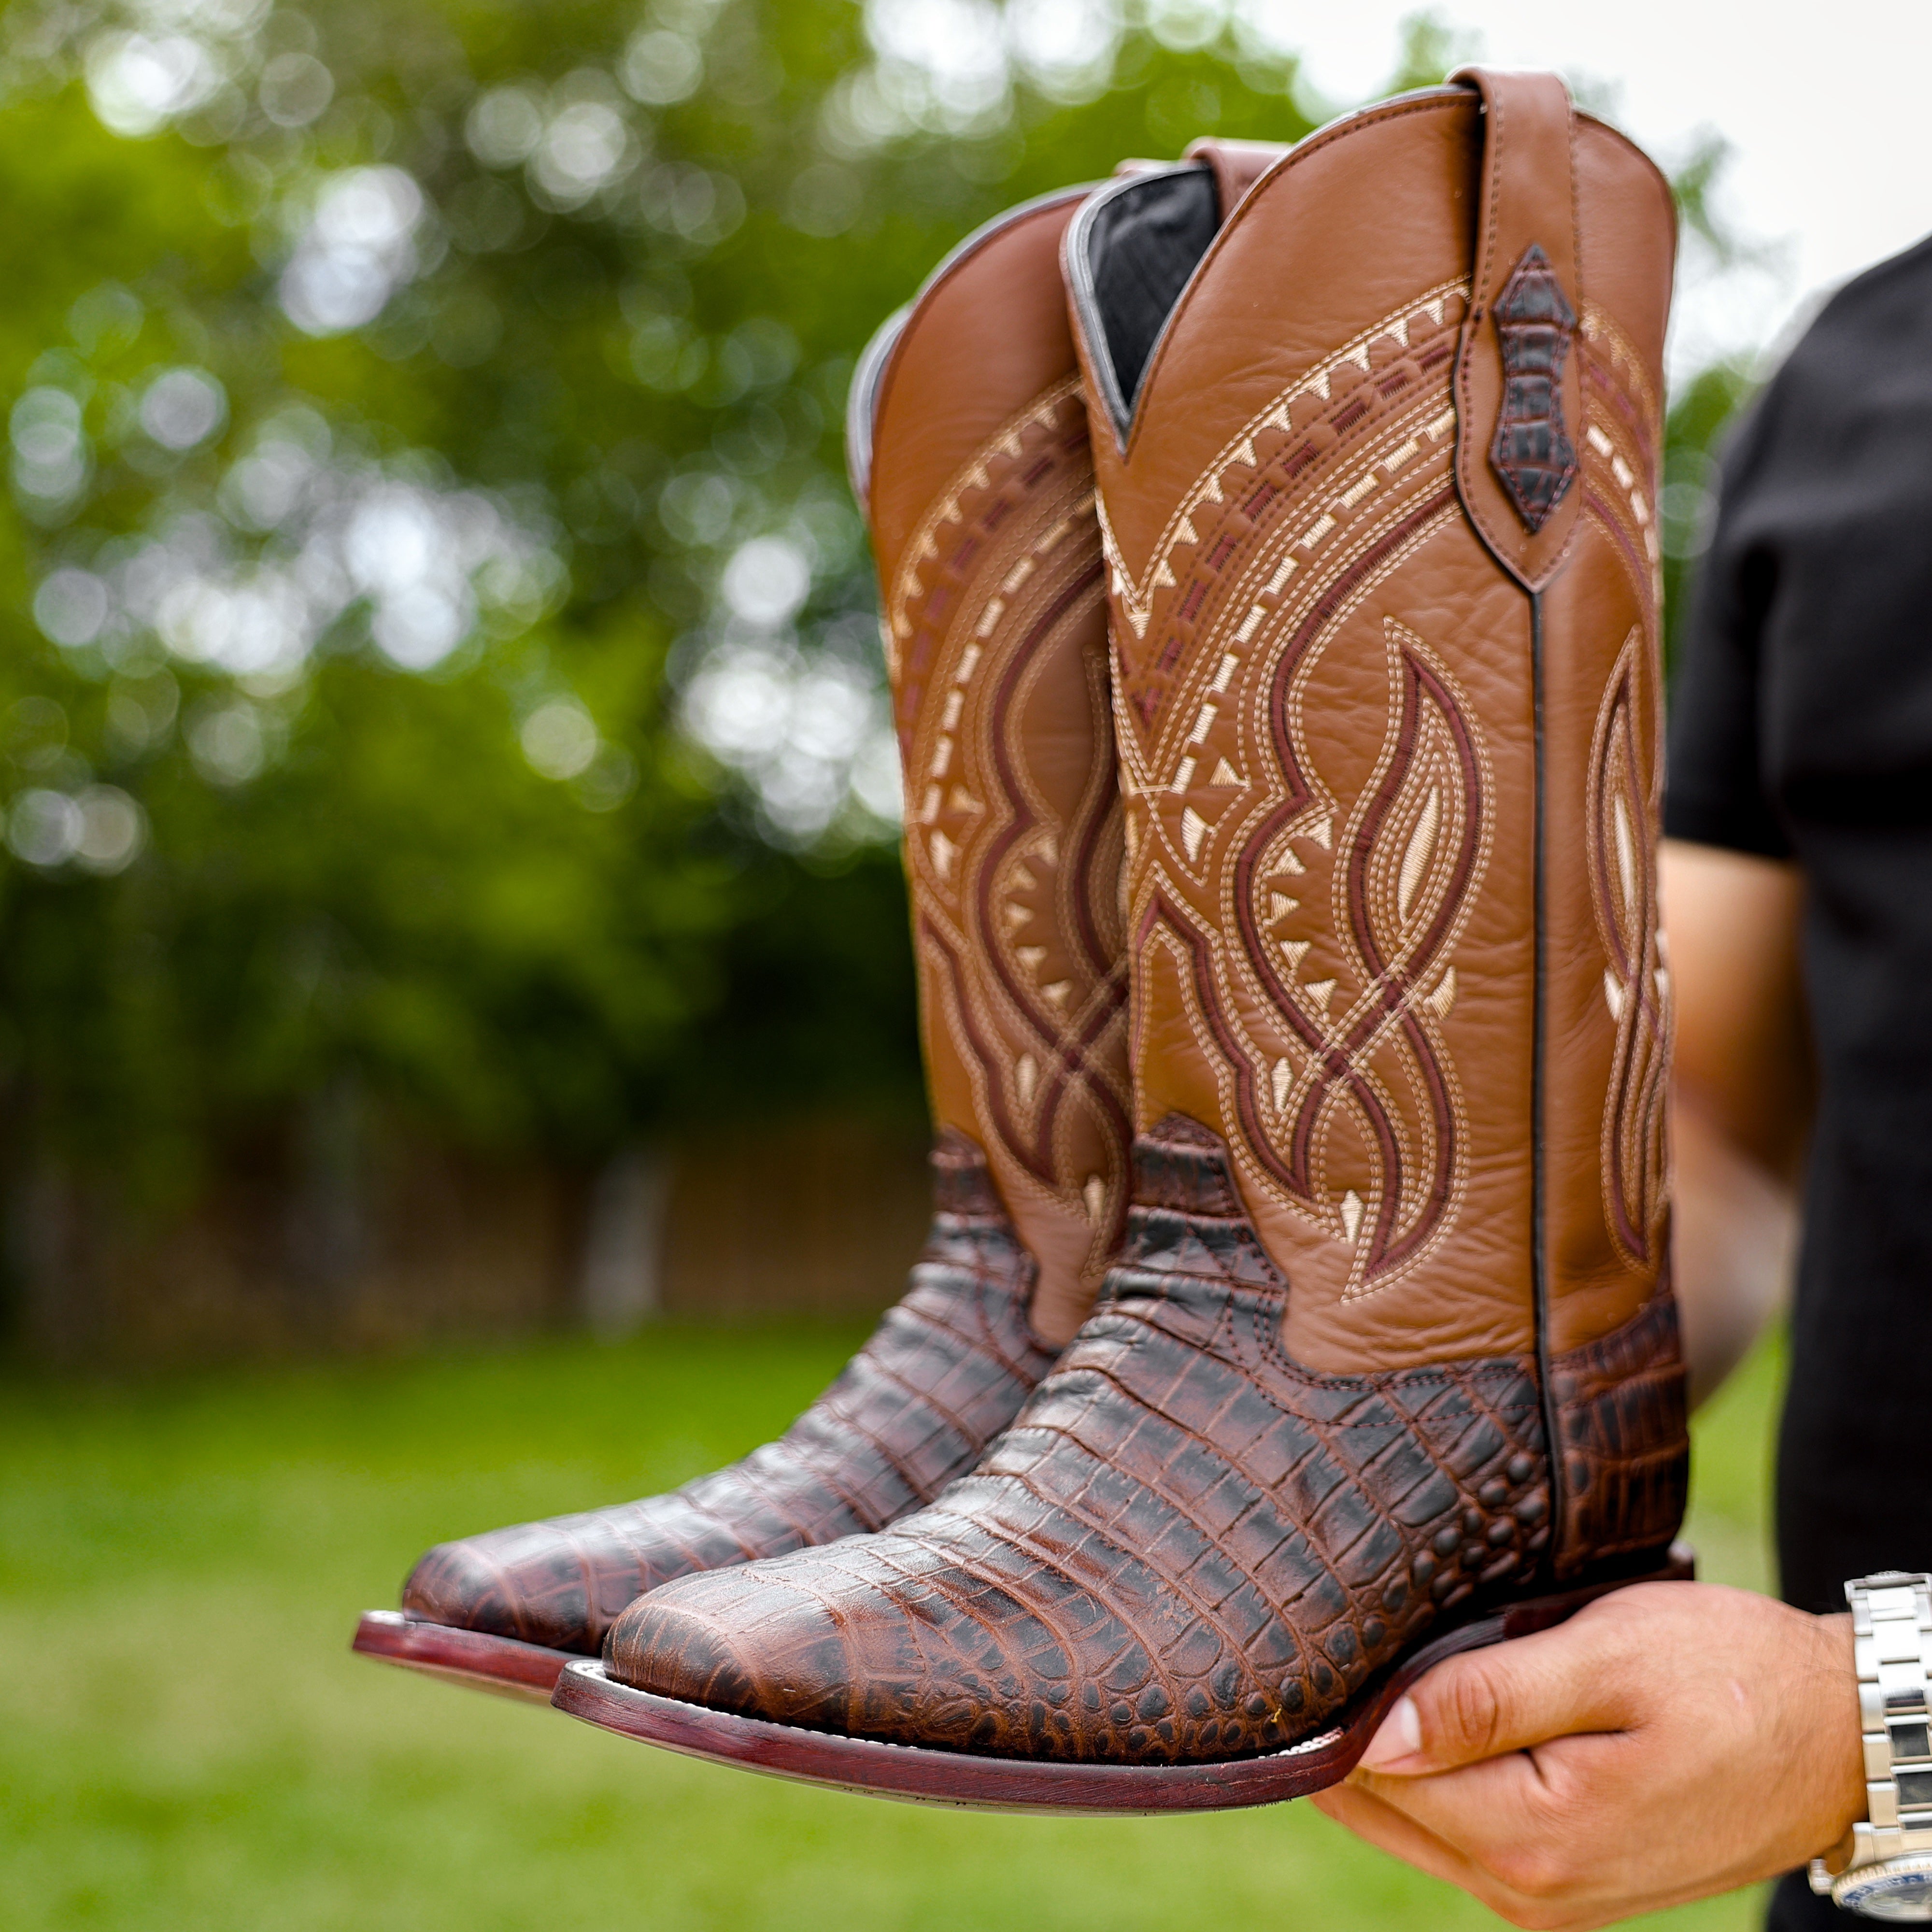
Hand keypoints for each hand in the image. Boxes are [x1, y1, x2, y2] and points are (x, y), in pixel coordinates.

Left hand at [1310, 1582, 1862, 1929]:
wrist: (1835, 1739)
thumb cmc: (1729, 1674)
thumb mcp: (1607, 1658)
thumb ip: (1486, 1700)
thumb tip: (1378, 1733)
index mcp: (1535, 1835)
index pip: (1377, 1775)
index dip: (1339, 1706)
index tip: (1319, 1644)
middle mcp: (1530, 1890)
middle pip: (1384, 1811)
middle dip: (1350, 1738)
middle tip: (1337, 1647)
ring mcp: (1549, 1899)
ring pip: (1416, 1827)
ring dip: (1390, 1759)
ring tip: (1383, 1671)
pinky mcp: (1565, 1886)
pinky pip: (1462, 1836)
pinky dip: (1435, 1782)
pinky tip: (1432, 1720)